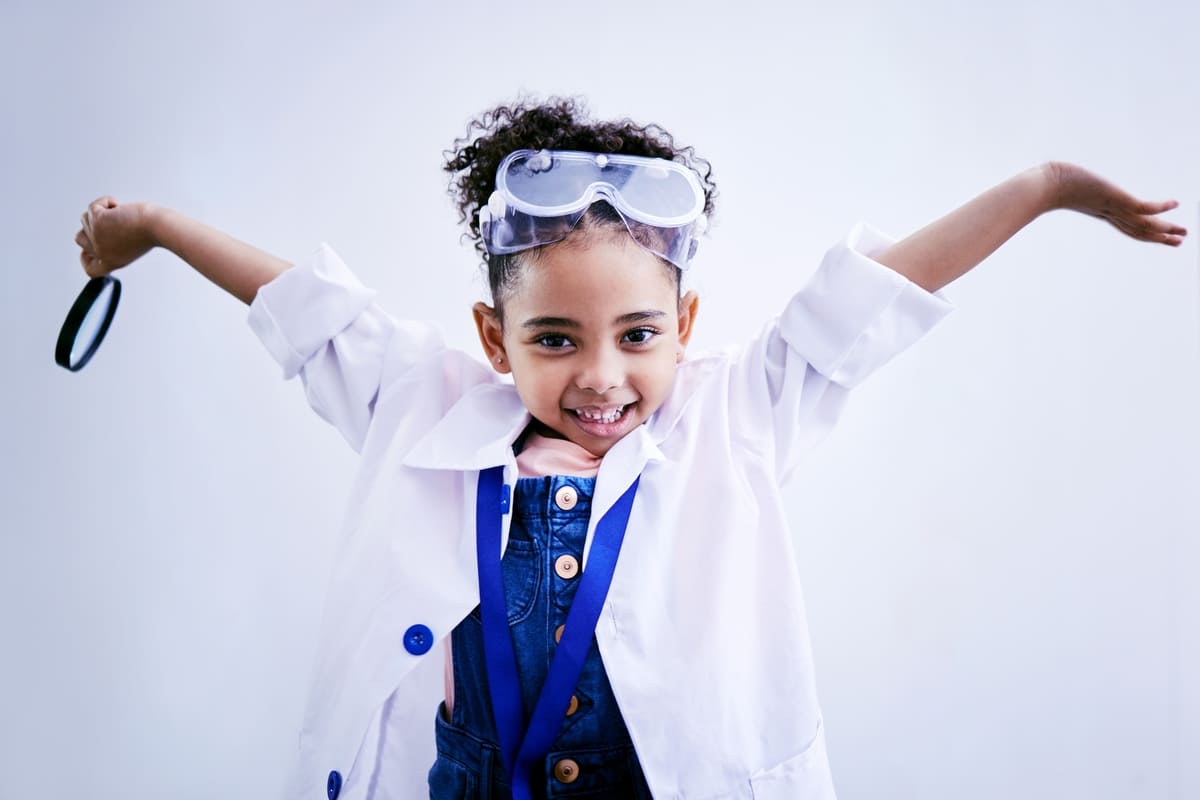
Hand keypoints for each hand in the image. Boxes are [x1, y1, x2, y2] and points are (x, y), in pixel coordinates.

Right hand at [74, 196, 157, 276]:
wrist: (158, 226)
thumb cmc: (151, 231)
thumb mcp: (130, 244)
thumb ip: (113, 242)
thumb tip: (101, 225)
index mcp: (111, 261)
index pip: (91, 269)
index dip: (85, 258)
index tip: (88, 249)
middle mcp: (101, 252)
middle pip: (80, 238)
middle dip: (92, 226)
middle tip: (109, 220)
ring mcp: (96, 237)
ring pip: (85, 219)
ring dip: (102, 212)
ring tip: (122, 215)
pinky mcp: (97, 221)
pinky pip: (92, 206)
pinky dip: (105, 202)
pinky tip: (120, 207)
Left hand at [1047, 162, 1186, 245]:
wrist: (1043, 186)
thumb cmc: (1049, 184)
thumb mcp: (1068, 183)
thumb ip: (1072, 182)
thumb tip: (1064, 174)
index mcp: (1101, 212)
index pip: (1127, 226)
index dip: (1145, 232)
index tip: (1159, 236)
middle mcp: (1109, 213)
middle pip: (1139, 230)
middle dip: (1160, 236)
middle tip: (1180, 241)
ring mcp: (1112, 207)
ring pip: (1144, 224)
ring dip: (1165, 229)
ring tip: (1184, 233)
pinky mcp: (1115, 199)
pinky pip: (1142, 207)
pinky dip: (1160, 208)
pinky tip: (1174, 203)